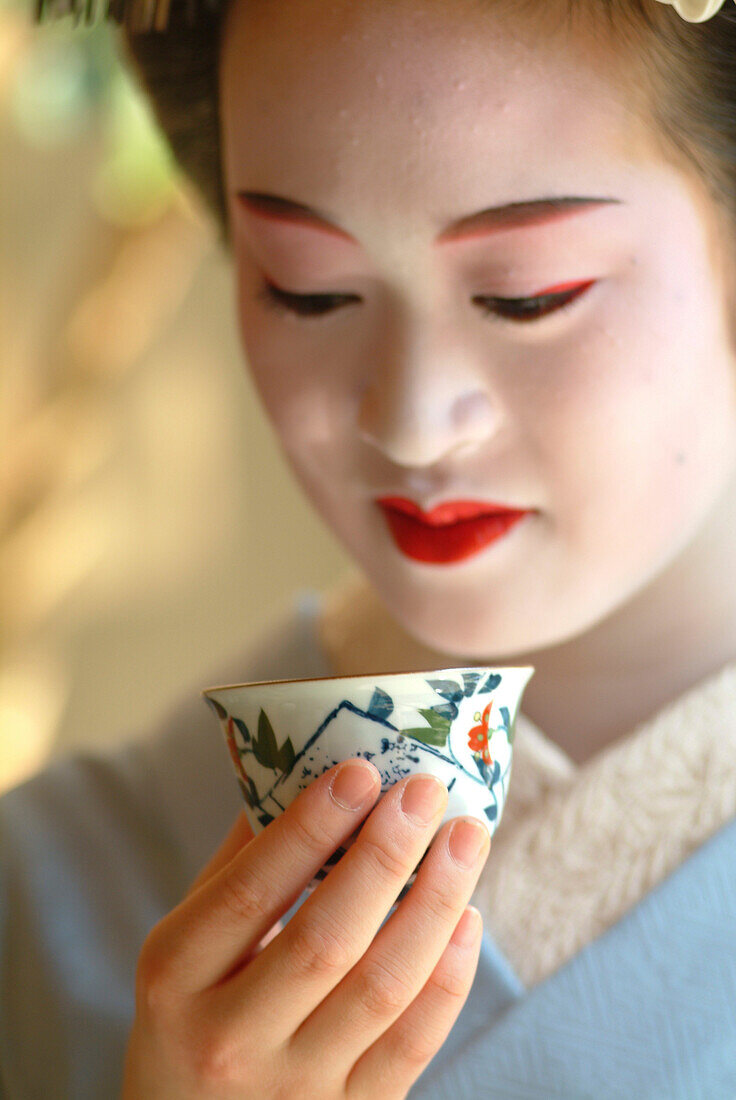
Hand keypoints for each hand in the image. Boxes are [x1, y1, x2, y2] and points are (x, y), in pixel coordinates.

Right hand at [121, 759, 489, 1098]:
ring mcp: (294, 1088)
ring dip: (434, 904)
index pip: (250, 892)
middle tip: (426, 791)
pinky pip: (413, 1044)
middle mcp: (230, 1041)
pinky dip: (449, 975)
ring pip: (382, 989)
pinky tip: (467, 915)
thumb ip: (239, 865)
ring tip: (464, 839)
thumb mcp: (186, 943)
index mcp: (176, 979)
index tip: (361, 770)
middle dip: (385, 856)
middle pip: (325, 940)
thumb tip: (304, 770)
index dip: (310, 828)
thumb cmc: (191, 1016)